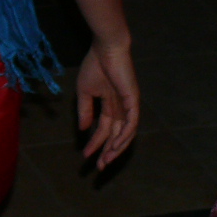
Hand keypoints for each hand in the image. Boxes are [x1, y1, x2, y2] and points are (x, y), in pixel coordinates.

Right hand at [75, 40, 139, 168]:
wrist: (105, 49)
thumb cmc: (94, 66)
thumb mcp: (84, 92)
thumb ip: (85, 110)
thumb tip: (83, 128)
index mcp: (109, 105)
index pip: (104, 129)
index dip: (95, 143)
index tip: (86, 155)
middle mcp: (121, 108)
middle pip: (116, 135)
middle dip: (107, 151)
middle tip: (99, 167)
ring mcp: (129, 105)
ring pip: (125, 133)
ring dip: (117, 148)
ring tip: (107, 160)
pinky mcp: (133, 100)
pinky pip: (132, 122)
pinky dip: (125, 135)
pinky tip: (116, 145)